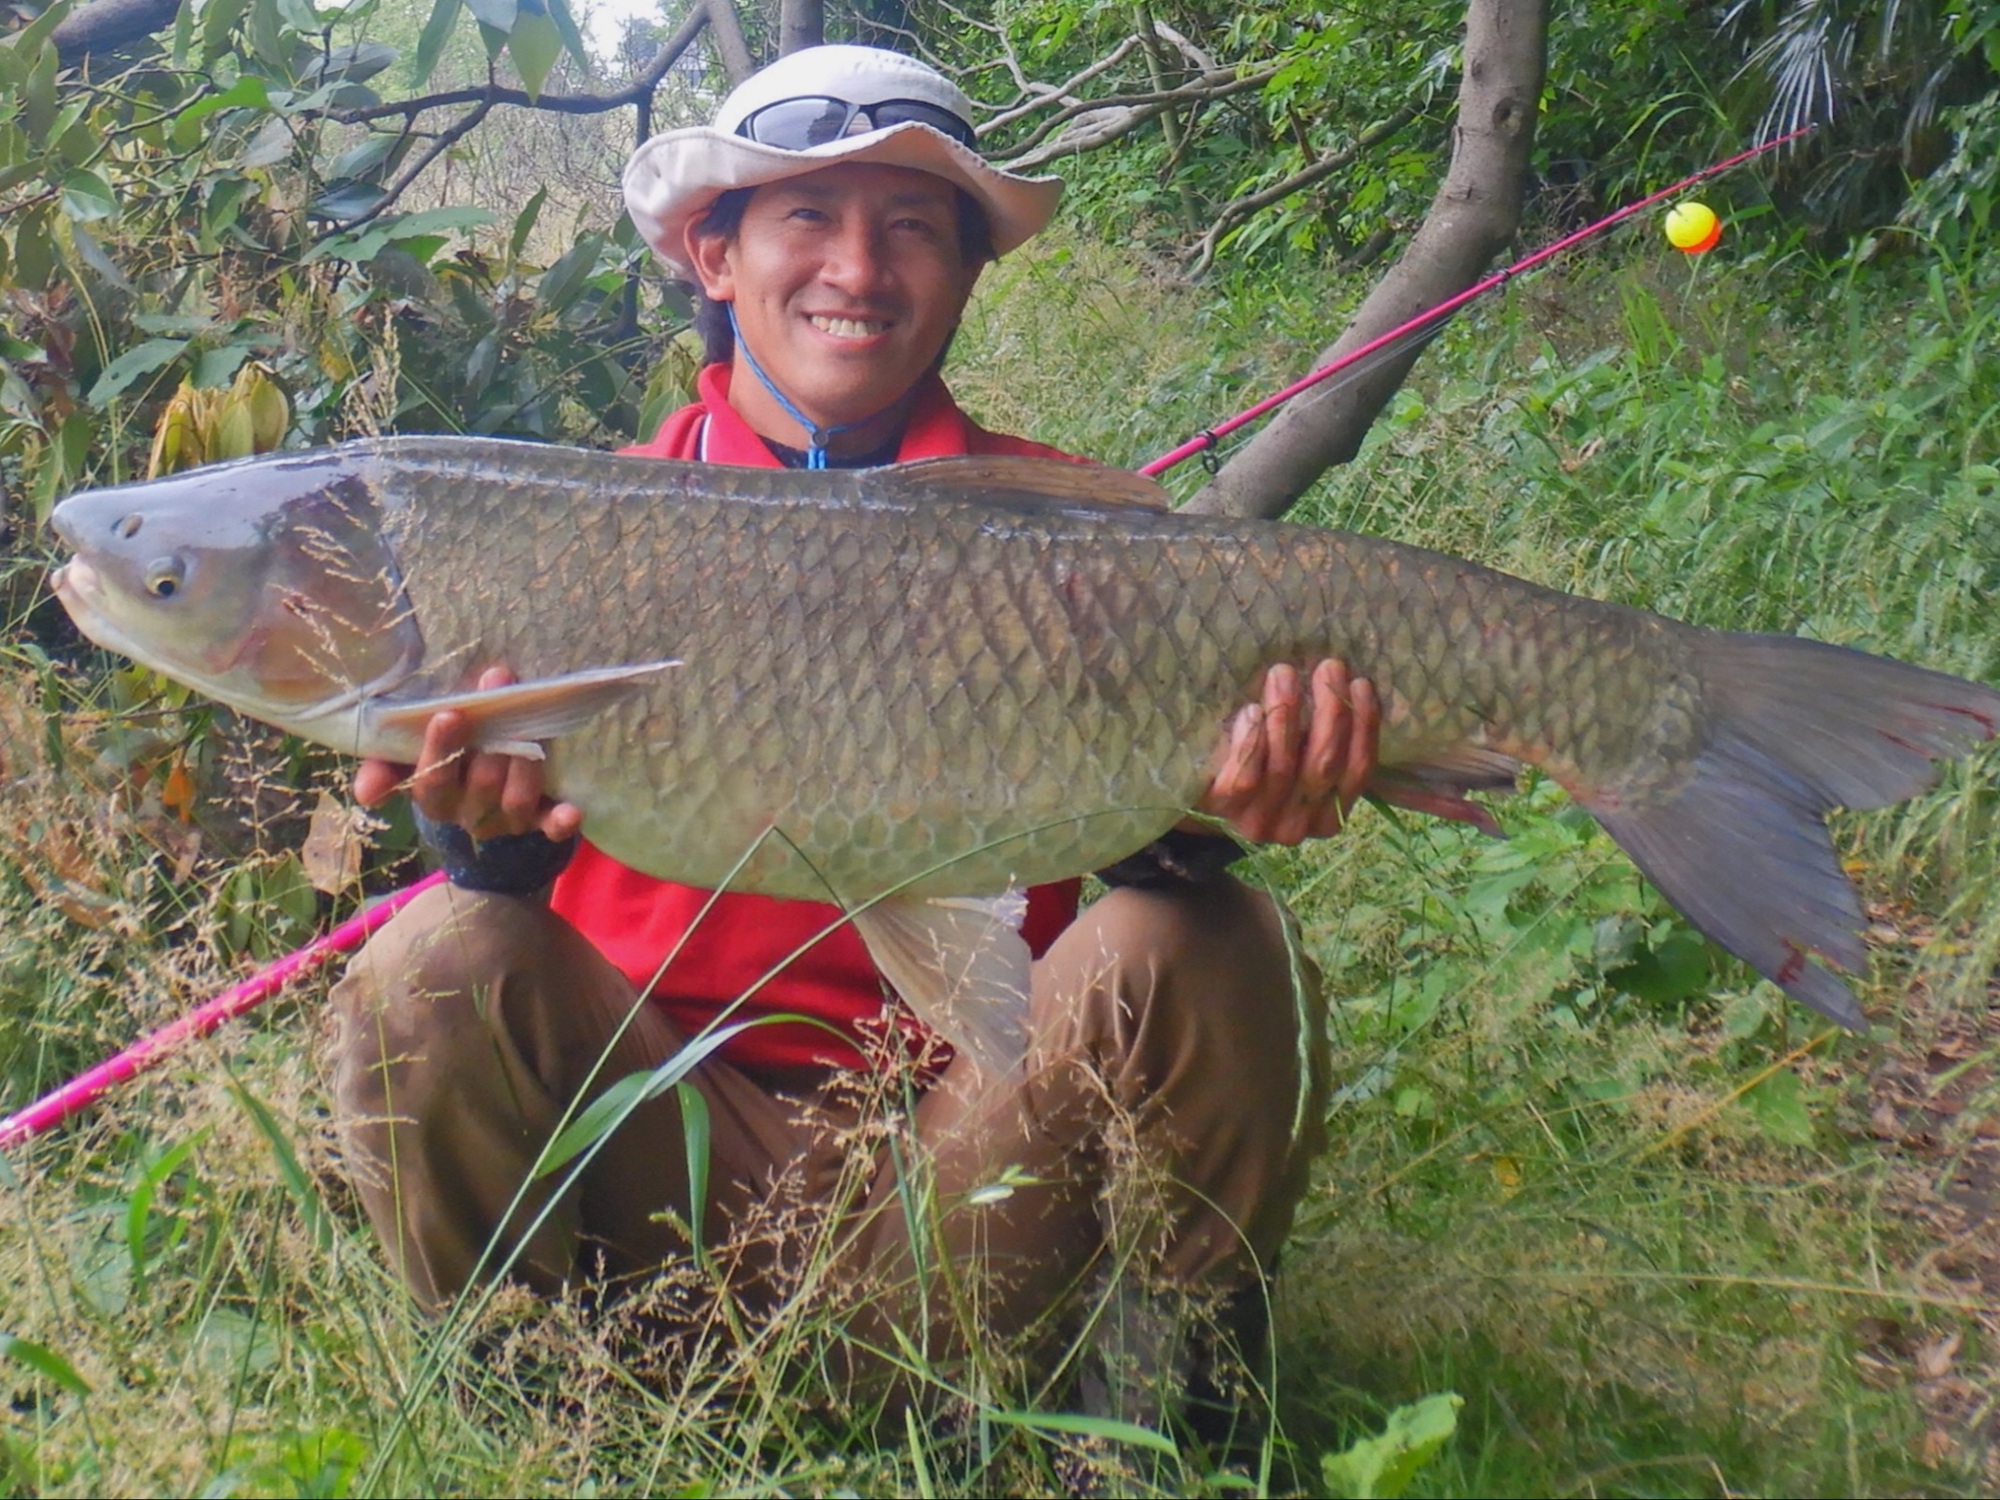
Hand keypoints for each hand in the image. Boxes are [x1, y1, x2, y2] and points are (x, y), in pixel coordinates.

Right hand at [352, 666, 583, 842]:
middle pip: (481, 785)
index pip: (431, 781)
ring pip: (516, 801)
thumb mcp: (413, 759)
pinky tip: (571, 813)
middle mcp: (470, 815)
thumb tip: (366, 792)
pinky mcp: (541, 822)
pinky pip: (551, 827)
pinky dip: (560, 822)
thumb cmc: (448, 761)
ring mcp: (507, 820)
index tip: (449, 713)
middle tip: (500, 688)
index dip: (440, 750)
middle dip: (492, 742)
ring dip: (524, 768)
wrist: (483, 802)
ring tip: (531, 731)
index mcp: (435, 798)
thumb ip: (389, 764)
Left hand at [1196, 660, 1377, 844]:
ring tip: (1285, 673)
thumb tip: (1346, 685)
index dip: (1364, 725)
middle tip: (1328, 668)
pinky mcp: (1224, 810)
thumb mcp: (1299, 760)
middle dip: (1331, 710)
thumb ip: (1324, 739)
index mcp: (1329, 815)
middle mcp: (1299, 826)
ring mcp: (1260, 821)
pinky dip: (1252, 740)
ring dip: (1287, 712)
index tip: (1360, 684)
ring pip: (1284, 767)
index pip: (1358, 770)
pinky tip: (1252, 710)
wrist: (1205, 795)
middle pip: (1324, 764)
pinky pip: (1245, 776)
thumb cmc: (1262, 767)